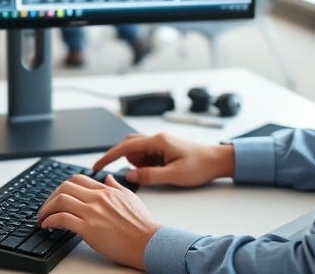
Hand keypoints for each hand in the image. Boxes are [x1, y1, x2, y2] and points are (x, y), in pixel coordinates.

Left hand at [38, 174, 159, 270]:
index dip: (63, 187)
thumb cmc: (142, 225)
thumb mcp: (130, 198)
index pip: (78, 180)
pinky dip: (50, 220)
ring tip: (43, 218)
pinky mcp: (89, 229)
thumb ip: (116, 186)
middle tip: (46, 208)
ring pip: (60, 200)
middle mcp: (98, 198)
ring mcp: (93, 212)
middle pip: (65, 187)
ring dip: (46, 209)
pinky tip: (48, 226)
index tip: (57, 198)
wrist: (148, 242)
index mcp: (106, 191)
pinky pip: (62, 219)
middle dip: (50, 197)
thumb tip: (107, 177)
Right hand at [93, 133, 234, 186]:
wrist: (218, 161)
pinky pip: (146, 156)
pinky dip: (145, 165)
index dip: (108, 156)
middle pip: (128, 146)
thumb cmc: (200, 165)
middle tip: (128, 174)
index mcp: (158, 141)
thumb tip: (129, 176)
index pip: (125, 147)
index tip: (96, 165)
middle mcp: (157, 139)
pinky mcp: (163, 149)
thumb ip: (149, 176)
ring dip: (138, 164)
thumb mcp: (174, 175)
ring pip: (137, 151)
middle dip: (124, 160)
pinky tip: (158, 172)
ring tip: (156, 174)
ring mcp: (160, 143)